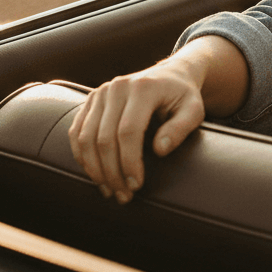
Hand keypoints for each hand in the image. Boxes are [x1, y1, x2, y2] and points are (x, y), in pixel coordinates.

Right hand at [68, 58, 204, 203]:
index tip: (136, 185)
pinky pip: (77, 133)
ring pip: (86, 138)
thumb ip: (181, 128)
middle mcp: (118, 87)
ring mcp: (101, 92)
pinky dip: (82, 157)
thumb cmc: (183, 96)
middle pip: (104, 138)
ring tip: (110, 190)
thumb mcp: (194, 110)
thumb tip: (160, 150)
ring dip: (95, 170)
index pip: (128, 131)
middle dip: (112, 172)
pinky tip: (96, 174)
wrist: (171, 75)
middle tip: (123, 195)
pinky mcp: (91, 100)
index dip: (129, 162)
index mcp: (144, 87)